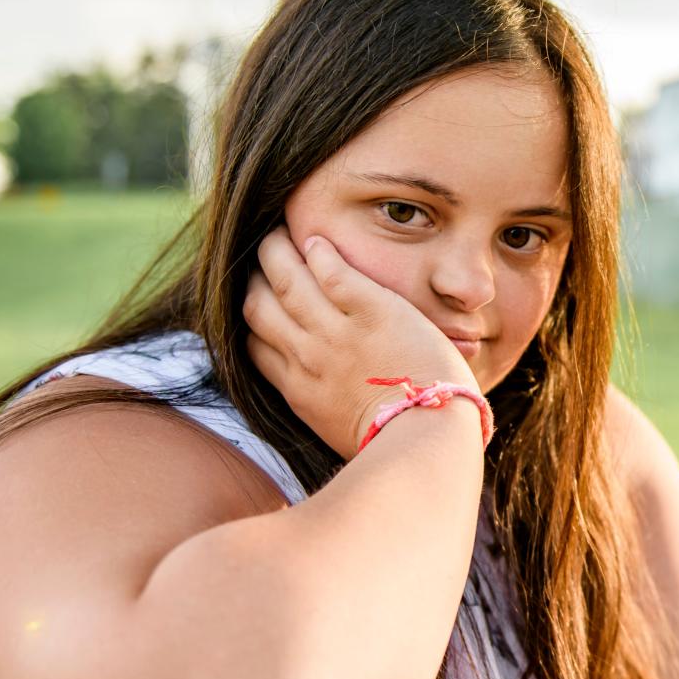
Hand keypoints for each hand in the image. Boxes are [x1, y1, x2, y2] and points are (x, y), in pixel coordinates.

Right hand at [243, 228, 479, 458]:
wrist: (427, 440)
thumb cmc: (397, 445)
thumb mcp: (343, 435)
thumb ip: (328, 411)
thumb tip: (330, 404)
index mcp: (301, 392)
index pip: (255, 347)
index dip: (252, 320)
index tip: (256, 302)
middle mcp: (309, 358)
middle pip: (259, 307)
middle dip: (252, 278)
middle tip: (259, 259)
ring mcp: (338, 334)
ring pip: (288, 281)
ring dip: (276, 252)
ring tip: (276, 233)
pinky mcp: (374, 313)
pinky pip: (334, 274)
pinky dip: (319, 253)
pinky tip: (317, 240)